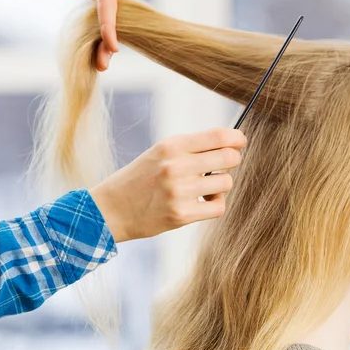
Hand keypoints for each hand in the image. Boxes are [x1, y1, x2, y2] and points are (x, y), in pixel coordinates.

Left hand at [52, 0, 131, 70]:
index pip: (111, 1)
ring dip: (108, 40)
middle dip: (109, 40)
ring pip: (117, 19)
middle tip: (101, 65)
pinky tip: (100, 50)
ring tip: (100, 63)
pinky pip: (113, 16)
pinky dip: (105, 32)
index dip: (110, 25)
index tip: (111, 47)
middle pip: (117, 15)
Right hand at [89, 128, 246, 241]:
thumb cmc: (140, 178)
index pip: (218, 135)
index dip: (237, 138)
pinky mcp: (181, 214)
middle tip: (221, 166)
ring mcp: (180, 191)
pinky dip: (215, 204)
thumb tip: (231, 144)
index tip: (240, 143)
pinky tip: (202, 202)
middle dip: (232, 161)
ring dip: (220, 185)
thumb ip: (191, 147)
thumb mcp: (160, 152)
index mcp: (172, 145)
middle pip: (229, 158)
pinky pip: (218, 207)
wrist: (110, 209)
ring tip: (205, 187)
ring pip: (226, 182)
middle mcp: (177, 165)